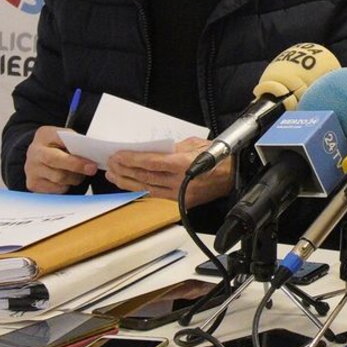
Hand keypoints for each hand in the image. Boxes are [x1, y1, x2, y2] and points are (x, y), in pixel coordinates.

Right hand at [24, 125, 96, 192]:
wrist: (39, 156)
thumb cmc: (56, 146)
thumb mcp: (65, 137)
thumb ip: (75, 142)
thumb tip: (90, 153)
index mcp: (44, 135)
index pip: (60, 140)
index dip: (75, 152)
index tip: (91, 162)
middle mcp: (34, 152)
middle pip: (56, 160)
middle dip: (77, 166)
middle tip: (92, 169)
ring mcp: (32, 169)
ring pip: (59, 178)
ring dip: (74, 178)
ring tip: (80, 174)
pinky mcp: (33, 184)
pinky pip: (56, 189)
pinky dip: (66, 186)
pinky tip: (68, 180)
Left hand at [106, 137, 230, 206]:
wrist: (236, 174)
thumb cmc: (219, 156)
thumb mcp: (195, 143)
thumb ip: (173, 148)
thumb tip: (153, 150)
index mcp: (184, 164)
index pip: (150, 162)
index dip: (131, 159)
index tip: (117, 156)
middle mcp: (181, 181)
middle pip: (145, 176)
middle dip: (125, 170)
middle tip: (110, 164)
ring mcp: (181, 194)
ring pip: (148, 188)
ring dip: (128, 181)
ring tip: (113, 176)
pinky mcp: (183, 202)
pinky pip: (157, 195)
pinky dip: (142, 189)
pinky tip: (131, 184)